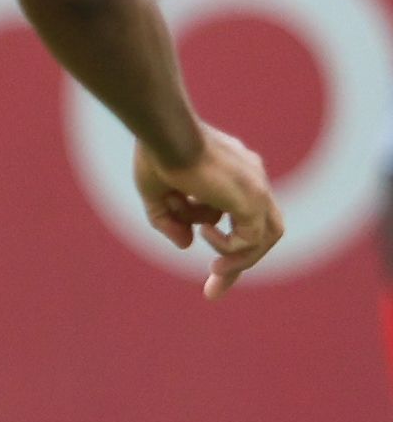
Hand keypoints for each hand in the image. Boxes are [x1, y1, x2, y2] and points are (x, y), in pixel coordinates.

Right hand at [132, 122, 281, 298]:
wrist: (166, 134)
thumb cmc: (156, 154)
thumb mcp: (156, 195)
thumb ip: (170, 221)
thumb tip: (187, 245)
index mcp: (234, 173)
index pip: (243, 214)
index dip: (228, 244)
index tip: (212, 270)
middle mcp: (252, 179)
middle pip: (262, 229)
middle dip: (241, 262)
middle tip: (214, 288)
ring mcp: (256, 188)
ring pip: (264, 237)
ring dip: (239, 260)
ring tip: (214, 270)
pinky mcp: (252, 200)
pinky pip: (249, 239)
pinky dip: (226, 246)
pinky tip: (201, 231)